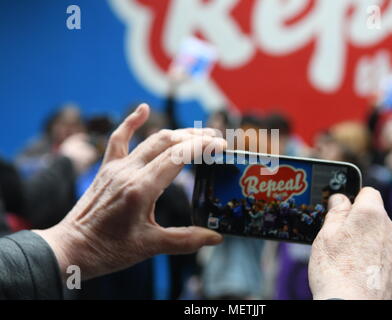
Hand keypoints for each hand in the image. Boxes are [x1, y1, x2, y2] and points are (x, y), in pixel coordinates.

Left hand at [35, 103, 225, 279]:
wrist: (71, 248)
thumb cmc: (109, 250)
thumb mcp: (150, 247)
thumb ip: (186, 240)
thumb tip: (215, 237)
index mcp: (141, 189)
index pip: (178, 156)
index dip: (202, 147)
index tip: (221, 145)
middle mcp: (129, 172)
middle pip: (168, 142)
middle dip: (195, 137)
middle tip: (216, 139)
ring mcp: (116, 167)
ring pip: (150, 140)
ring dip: (176, 133)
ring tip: (197, 134)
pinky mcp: (107, 168)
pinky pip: (118, 139)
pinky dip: (131, 122)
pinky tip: (142, 109)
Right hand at [309, 187, 391, 299]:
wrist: (351, 307)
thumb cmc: (334, 271)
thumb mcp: (325, 235)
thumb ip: (335, 212)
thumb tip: (340, 198)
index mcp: (370, 215)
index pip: (367, 192)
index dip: (353, 199)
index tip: (342, 210)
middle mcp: (390, 230)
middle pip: (375, 217)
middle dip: (359, 223)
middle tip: (340, 239)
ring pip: (381, 238)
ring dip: (368, 242)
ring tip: (348, 260)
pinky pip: (387, 258)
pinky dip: (375, 261)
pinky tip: (359, 273)